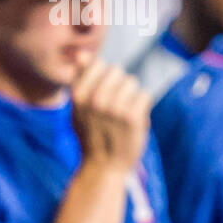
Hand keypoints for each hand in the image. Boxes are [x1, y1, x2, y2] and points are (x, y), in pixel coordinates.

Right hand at [72, 59, 150, 173]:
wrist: (104, 167)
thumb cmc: (93, 134)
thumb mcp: (79, 108)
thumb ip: (81, 80)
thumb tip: (81, 54)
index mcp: (78, 95)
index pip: (100, 65)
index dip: (104, 80)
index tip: (100, 100)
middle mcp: (94, 100)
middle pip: (118, 72)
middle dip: (119, 88)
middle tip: (113, 112)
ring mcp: (113, 108)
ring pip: (132, 83)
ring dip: (131, 99)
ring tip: (122, 118)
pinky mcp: (132, 116)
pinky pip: (144, 96)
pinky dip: (142, 109)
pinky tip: (132, 124)